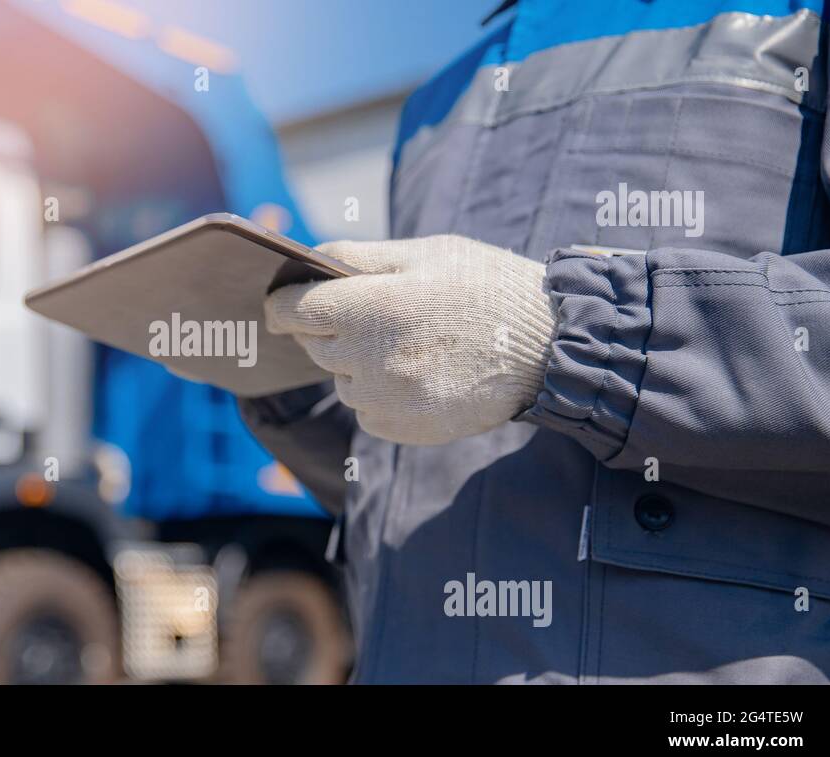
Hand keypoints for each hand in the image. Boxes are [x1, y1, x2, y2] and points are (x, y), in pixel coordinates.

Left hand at [265, 235, 556, 444]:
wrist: (547, 349)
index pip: (291, 311)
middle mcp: (367, 358)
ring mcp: (382, 399)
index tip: (283, 303)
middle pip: (313, 344)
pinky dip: (379, 394)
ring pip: (341, 379)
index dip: (282, 304)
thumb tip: (305, 261)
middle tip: (373, 315)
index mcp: (369, 307)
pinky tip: (419, 375)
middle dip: (329, 328)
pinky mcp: (399, 428)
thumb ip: (357, 256)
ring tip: (409, 344)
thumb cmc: (484, 288)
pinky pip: (365, 410)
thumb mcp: (424, 254)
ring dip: (357, 363)